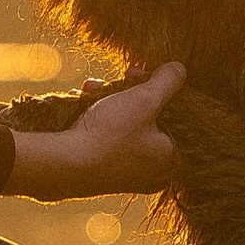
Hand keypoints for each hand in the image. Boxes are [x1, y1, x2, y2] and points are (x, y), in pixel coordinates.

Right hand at [8, 62, 184, 202]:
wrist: (64, 165)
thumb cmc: (110, 133)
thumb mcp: (144, 99)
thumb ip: (168, 82)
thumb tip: (180, 70)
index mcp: (171, 158)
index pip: (176, 116)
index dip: (160, 89)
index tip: (140, 73)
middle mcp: (153, 172)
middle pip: (150, 120)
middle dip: (129, 92)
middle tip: (118, 77)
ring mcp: (128, 175)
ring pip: (126, 126)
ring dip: (110, 100)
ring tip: (92, 87)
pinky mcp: (106, 173)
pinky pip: (109, 139)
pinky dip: (99, 118)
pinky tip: (83, 101)